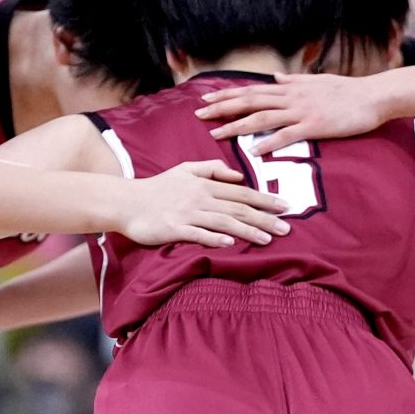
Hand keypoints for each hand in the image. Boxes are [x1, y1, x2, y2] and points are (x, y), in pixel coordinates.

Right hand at [118, 159, 291, 248]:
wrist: (127, 202)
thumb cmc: (158, 188)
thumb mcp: (185, 170)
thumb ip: (212, 169)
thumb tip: (238, 176)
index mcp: (205, 184)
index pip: (241, 192)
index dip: (265, 199)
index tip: (285, 206)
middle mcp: (200, 197)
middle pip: (239, 208)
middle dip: (265, 217)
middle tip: (287, 227)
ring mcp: (188, 214)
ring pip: (224, 222)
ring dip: (248, 230)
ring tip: (268, 239)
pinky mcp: (175, 229)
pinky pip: (198, 234)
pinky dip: (215, 238)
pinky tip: (231, 244)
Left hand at [196, 72, 389, 146]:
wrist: (373, 96)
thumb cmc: (347, 91)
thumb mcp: (316, 81)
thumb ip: (294, 80)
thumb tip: (276, 76)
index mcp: (290, 87)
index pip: (251, 90)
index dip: (227, 95)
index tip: (206, 100)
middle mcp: (291, 97)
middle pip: (249, 101)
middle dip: (222, 108)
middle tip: (198, 115)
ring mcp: (301, 111)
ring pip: (262, 118)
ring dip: (237, 125)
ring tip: (216, 134)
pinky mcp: (315, 126)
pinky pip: (287, 135)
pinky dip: (268, 143)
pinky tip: (253, 152)